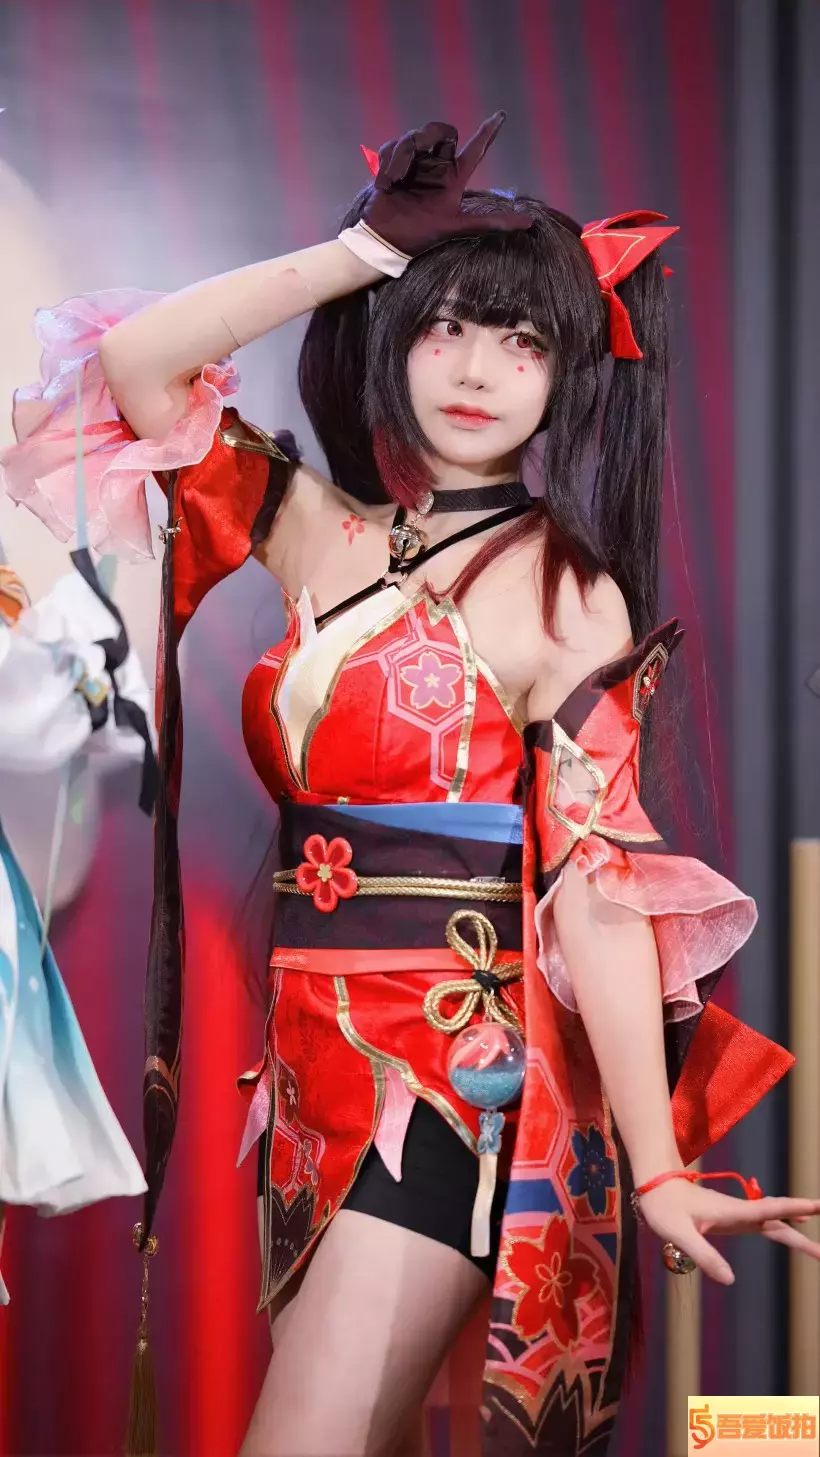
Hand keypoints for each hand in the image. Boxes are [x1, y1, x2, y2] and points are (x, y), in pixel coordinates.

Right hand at [361, 112, 531, 256]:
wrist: (385, 238)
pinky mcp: (394, 163)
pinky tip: (385, 184)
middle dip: (427, 137)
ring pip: (413, 138)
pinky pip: (392, 147)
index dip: (488, 132)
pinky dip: (387, 164)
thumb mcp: (457, 227)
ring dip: (401, 158)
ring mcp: (416, 163)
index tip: (501, 115)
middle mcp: (437, 166)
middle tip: (414, 154)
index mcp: (454, 178)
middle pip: (441, 131)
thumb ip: (492, 223)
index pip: (476, 150)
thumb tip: (531, 224)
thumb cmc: (421, 235)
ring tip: (394, 182)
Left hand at [639, 1179, 819, 1284]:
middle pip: (778, 1221)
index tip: (818, 1206)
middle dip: (802, 1232)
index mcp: (731, 1212)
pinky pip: (761, 1223)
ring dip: (795, 1232)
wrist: (654, 1184)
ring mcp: (736, 1214)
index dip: (793, 1209)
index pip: (769, 1210)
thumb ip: (704, 1255)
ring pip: (772, 1223)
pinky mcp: (730, 1219)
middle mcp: (738, 1211)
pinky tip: (789, 1229)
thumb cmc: (664, 1207)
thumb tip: (730, 1281)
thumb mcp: (679, 1234)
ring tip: (817, 1248)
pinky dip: (780, 1227)